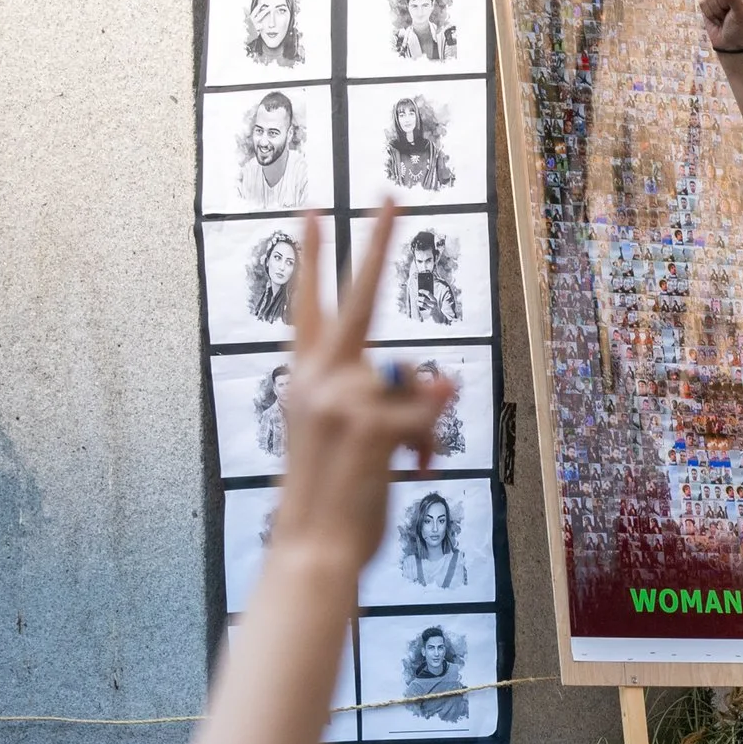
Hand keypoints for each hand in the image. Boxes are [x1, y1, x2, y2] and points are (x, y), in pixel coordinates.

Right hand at [266, 210, 456, 570]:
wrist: (314, 550)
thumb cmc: (335, 498)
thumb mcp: (352, 437)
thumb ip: (382, 398)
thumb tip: (436, 379)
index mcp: (306, 379)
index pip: (309, 305)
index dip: (314, 258)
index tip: (314, 209)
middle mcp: (317, 378)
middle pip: (356, 299)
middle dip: (376, 243)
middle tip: (393, 193)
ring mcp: (342, 398)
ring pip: (415, 388)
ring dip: (420, 431)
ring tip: (393, 467)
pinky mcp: (370, 423)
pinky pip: (428, 420)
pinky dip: (427, 446)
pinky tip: (407, 469)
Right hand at [701, 0, 742, 51]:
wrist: (731, 45)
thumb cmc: (741, 29)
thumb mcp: (741, 13)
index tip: (736, 4)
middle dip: (722, 3)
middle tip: (729, 13)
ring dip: (716, 10)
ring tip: (724, 18)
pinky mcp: (707, 4)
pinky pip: (702, 2)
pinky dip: (709, 14)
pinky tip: (717, 20)